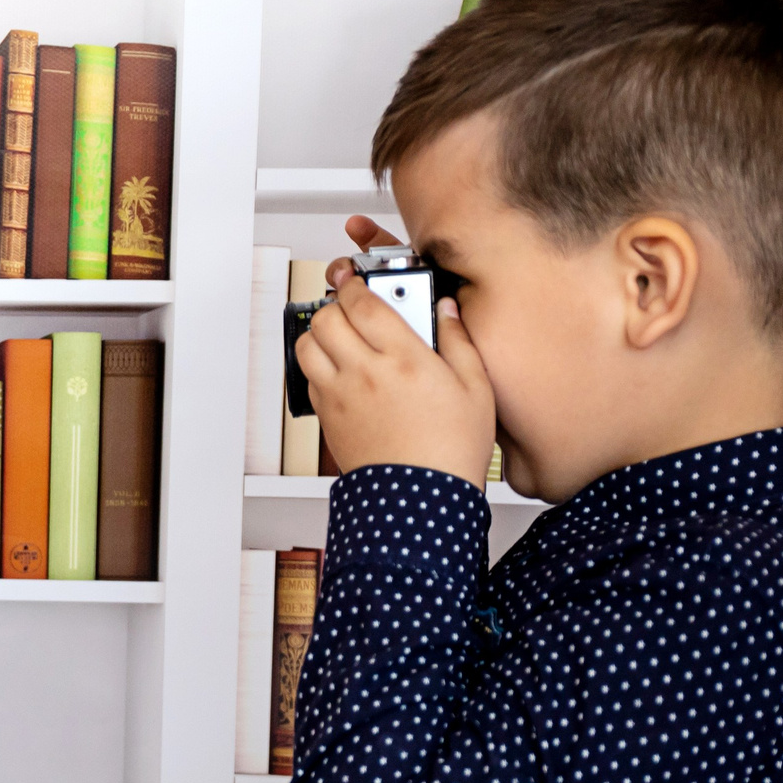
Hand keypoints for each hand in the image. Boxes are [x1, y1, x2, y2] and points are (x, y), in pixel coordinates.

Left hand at [297, 216, 495, 485]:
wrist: (420, 502)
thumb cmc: (450, 450)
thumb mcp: (475, 388)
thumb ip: (458, 340)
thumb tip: (446, 309)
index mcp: (402, 359)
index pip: (364, 302)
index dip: (358, 283)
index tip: (362, 280)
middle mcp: (363, 374)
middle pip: (326, 318)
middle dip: (337, 306)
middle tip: (355, 310)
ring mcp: (339, 397)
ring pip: (307, 346)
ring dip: (321, 334)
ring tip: (344, 338)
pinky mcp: (327, 420)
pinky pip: (309, 379)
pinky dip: (319, 367)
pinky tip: (344, 373)